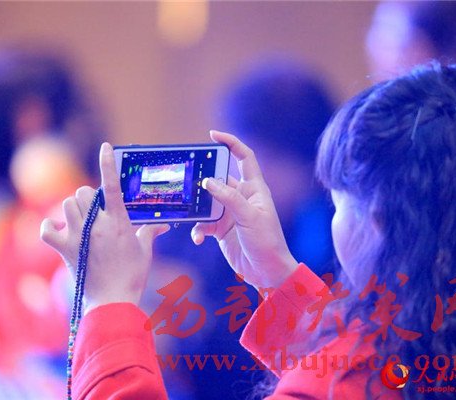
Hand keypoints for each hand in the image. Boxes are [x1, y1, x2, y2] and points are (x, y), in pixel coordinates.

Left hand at [40, 143, 169, 310]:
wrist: (112, 301)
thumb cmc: (132, 276)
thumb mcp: (145, 251)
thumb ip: (150, 233)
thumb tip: (163, 226)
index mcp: (119, 223)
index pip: (112, 186)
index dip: (108, 164)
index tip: (105, 147)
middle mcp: (97, 226)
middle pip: (83, 193)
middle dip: (88, 197)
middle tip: (95, 211)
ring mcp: (79, 236)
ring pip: (67, 204)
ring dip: (73, 209)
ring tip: (80, 221)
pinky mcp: (65, 249)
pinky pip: (47, 228)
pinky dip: (50, 227)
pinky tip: (59, 230)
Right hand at [191, 131, 297, 289]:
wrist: (267, 272)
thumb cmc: (267, 242)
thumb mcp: (250, 217)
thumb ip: (229, 198)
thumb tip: (207, 181)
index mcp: (254, 189)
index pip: (244, 157)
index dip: (230, 143)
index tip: (212, 135)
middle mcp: (241, 197)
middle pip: (218, 179)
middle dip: (203, 179)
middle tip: (188, 179)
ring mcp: (230, 213)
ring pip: (206, 202)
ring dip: (197, 208)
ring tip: (188, 211)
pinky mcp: (221, 229)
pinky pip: (203, 223)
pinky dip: (198, 230)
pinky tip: (198, 238)